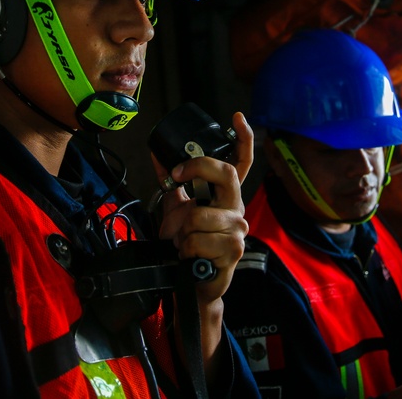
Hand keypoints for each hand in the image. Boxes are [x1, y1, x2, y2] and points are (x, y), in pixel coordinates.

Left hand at [154, 111, 252, 302]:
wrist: (193, 284)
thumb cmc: (189, 246)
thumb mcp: (176, 209)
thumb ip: (173, 183)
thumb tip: (158, 155)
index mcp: (226, 195)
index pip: (241, 162)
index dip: (244, 138)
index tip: (237, 118)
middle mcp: (236, 208)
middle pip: (224, 174)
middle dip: (196, 169)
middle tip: (177, 176)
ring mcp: (238, 229)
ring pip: (197, 215)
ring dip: (181, 232)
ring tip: (185, 243)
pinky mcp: (233, 250)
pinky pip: (196, 241)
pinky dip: (185, 250)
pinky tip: (192, 257)